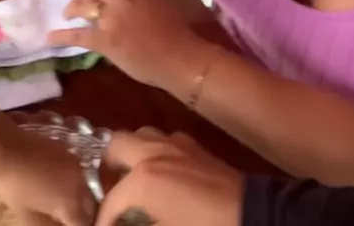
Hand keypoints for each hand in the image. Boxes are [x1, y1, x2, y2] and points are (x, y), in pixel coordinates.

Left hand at [0, 127, 94, 225]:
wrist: (8, 149)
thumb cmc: (15, 187)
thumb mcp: (28, 215)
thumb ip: (47, 225)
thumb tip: (56, 225)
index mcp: (71, 204)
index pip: (84, 223)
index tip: (67, 224)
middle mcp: (80, 184)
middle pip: (89, 206)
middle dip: (81, 214)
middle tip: (65, 217)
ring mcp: (76, 165)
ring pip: (85, 187)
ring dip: (77, 197)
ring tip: (61, 200)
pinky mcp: (70, 152)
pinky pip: (77, 173)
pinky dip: (72, 182)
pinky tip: (57, 182)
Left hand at [48, 0, 209, 91]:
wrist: (179, 57)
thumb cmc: (173, 31)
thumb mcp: (156, 1)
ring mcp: (110, 18)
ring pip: (81, 6)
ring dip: (70, 9)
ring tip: (65, 14)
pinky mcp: (104, 40)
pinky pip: (77, 36)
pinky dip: (61, 36)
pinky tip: (50, 37)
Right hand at [97, 128, 242, 225]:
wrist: (251, 214)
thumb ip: (137, 225)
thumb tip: (121, 222)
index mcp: (143, 178)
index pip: (110, 200)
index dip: (102, 220)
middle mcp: (153, 151)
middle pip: (115, 145)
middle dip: (107, 169)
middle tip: (110, 193)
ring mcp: (174, 143)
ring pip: (139, 135)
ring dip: (129, 155)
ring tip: (130, 181)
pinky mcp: (192, 145)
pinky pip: (162, 139)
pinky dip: (152, 152)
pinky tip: (159, 175)